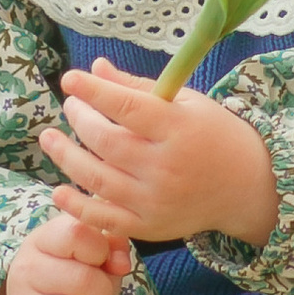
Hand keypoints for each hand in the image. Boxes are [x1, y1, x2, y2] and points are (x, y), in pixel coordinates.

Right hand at [0, 204, 130, 294]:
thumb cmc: (71, 289)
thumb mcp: (92, 260)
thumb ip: (112, 246)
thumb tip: (121, 263)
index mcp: (39, 243)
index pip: (77, 233)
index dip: (100, 249)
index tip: (97, 260)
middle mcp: (24, 273)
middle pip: (88, 280)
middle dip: (103, 293)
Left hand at [39, 60, 279, 254]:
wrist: (244, 186)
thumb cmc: (212, 135)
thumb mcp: (185, 102)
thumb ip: (138, 87)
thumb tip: (95, 68)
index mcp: (178, 129)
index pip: (128, 107)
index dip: (94, 92)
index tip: (70, 79)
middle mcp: (166, 167)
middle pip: (107, 141)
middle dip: (79, 119)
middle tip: (70, 105)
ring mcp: (155, 201)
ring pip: (97, 178)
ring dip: (66, 156)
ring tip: (49, 138)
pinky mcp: (148, 227)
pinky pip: (104, 219)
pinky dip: (77, 206)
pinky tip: (59, 189)